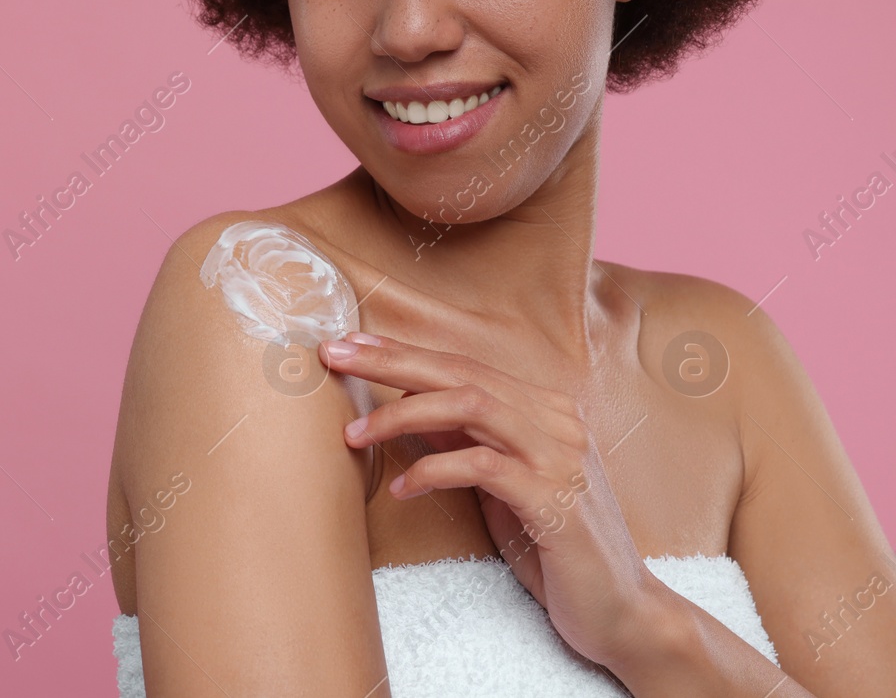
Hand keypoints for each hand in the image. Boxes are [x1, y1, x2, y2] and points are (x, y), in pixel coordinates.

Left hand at [318, 331, 669, 671]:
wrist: (621, 610)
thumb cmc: (551, 544)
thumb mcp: (500, 483)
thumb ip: (464, 439)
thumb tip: (405, 402)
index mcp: (544, 408)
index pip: (462, 364)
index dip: (401, 352)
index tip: (347, 346)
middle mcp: (557, 420)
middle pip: (461, 372)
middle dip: (390, 361)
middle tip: (335, 357)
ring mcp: (560, 456)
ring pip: (471, 405)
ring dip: (402, 414)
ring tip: (355, 434)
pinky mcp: (555, 499)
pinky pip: (482, 467)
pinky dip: (435, 470)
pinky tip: (403, 489)